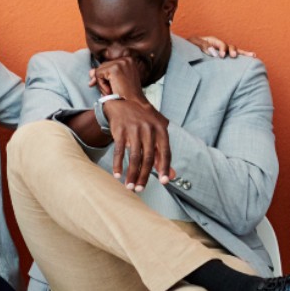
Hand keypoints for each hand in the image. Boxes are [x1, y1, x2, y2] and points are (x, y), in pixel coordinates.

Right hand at [96, 67, 171, 191]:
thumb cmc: (145, 121)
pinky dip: (118, 164)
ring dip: (131, 174)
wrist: (126, 101)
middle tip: (140, 189)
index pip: (165, 152)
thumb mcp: (157, 133)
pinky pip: (119, 151)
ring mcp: (133, 129)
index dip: (165, 167)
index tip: (164, 182)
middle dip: (144, 176)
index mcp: (161, 129)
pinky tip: (117, 175)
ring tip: (129, 186)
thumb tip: (171, 176)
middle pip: (148, 157)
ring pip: (133, 157)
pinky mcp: (120, 130)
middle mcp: (148, 129)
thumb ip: (163, 154)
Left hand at [194, 35, 253, 58]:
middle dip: (233, 51)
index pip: (220, 44)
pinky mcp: (224, 58)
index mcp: (213, 41)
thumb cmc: (190, 46)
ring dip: (242, 53)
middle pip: (230, 46)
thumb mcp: (193, 43)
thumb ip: (202, 46)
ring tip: (251, 56)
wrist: (188, 51)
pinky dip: (243, 56)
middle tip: (233, 56)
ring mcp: (223, 51)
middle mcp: (220, 45)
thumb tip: (213, 51)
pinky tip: (252, 57)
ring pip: (235, 50)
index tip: (221, 56)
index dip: (222, 49)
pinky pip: (234, 56)